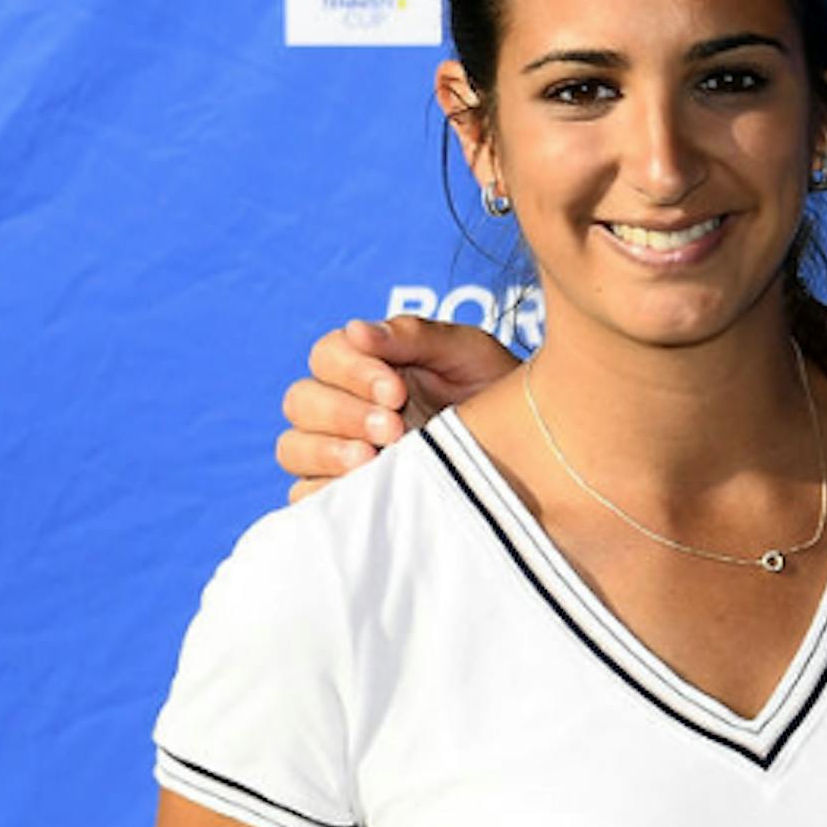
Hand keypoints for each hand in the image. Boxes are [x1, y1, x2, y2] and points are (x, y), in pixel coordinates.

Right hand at [280, 315, 520, 497]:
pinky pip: (306, 498)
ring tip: (372, 460)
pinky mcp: (345, 495)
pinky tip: (363, 492)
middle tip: (393, 428)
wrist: (532, 445)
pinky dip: (324, 494)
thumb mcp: (465, 353)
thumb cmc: (493, 389)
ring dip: (327, 452)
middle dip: (344, 414)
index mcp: (364, 364)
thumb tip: (356, 329)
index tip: (396, 390)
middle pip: (302, 402)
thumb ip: (413, 336)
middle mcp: (342, 405)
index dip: (352, 371)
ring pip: (294, 447)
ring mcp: (338, 451)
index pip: (326, 356)